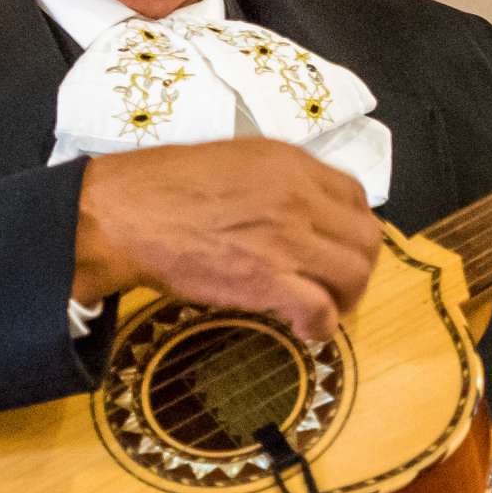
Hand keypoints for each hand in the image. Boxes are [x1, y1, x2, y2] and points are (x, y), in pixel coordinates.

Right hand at [73, 140, 383, 339]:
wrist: (125, 214)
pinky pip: (321, 309)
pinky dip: (321, 327)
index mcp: (290, 163)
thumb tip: (295, 211)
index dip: (352, 227)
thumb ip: (274, 182)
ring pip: (354, 274)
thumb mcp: (234, 162)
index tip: (336, 247)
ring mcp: (287, 238)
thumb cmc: (164, 188)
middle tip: (335, 286)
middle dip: (358, 267)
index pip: (356, 195)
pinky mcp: (268, 278)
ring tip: (322, 310)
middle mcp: (298, 196)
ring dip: (346, 299)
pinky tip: (304, 330)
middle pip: (366, 237)